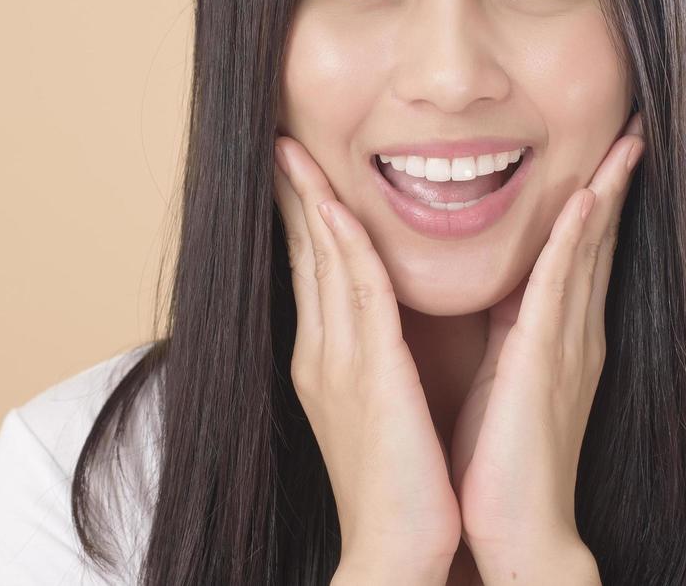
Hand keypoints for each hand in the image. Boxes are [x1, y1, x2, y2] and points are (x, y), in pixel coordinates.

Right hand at [273, 135, 461, 578]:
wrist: (400, 554)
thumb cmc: (404, 490)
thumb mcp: (383, 412)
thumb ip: (378, 364)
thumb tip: (388, 331)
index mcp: (328, 362)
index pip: (312, 272)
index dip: (302, 216)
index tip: (299, 171)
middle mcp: (322, 353)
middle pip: (303, 255)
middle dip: (292, 194)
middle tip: (280, 141)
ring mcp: (337, 361)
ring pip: (323, 260)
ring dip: (312, 197)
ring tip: (293, 148)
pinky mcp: (368, 371)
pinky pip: (354, 288)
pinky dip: (342, 239)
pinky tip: (333, 200)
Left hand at [447, 111, 644, 578]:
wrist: (518, 536)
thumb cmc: (502, 465)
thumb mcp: (506, 382)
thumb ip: (511, 336)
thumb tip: (499, 295)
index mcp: (560, 339)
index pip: (580, 255)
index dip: (595, 200)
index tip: (604, 150)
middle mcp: (575, 336)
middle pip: (598, 242)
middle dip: (614, 181)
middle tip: (632, 125)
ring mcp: (567, 348)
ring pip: (587, 253)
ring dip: (605, 193)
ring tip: (624, 140)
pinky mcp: (546, 365)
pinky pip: (560, 290)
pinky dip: (576, 242)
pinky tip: (585, 200)